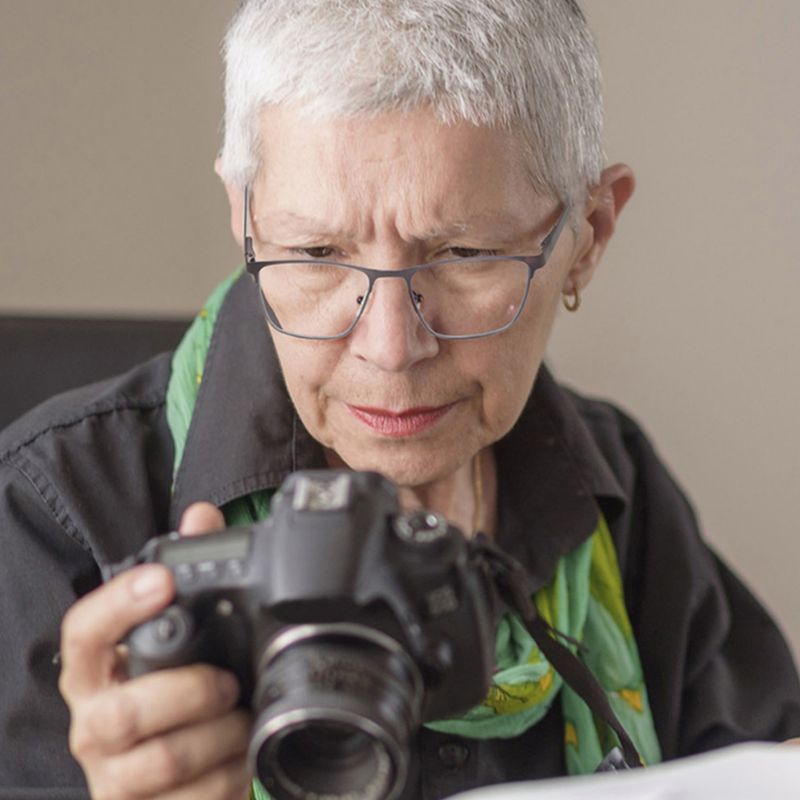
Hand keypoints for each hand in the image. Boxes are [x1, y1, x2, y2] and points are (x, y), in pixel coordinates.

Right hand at [59, 503, 252, 799]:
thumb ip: (188, 572)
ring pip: (162, 760)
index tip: (163, 580)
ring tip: (242, 720)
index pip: (84, 632)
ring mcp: (113, 775)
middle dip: (190, 692)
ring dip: (219, 737)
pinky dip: (227, 777)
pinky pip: (191, 799)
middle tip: (229, 682)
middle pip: (125, 712)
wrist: (163, 779)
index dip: (119, 604)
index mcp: (96, 671)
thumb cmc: (168, 692)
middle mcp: (94, 724)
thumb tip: (202, 516)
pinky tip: (241, 758)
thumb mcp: (177, 635)